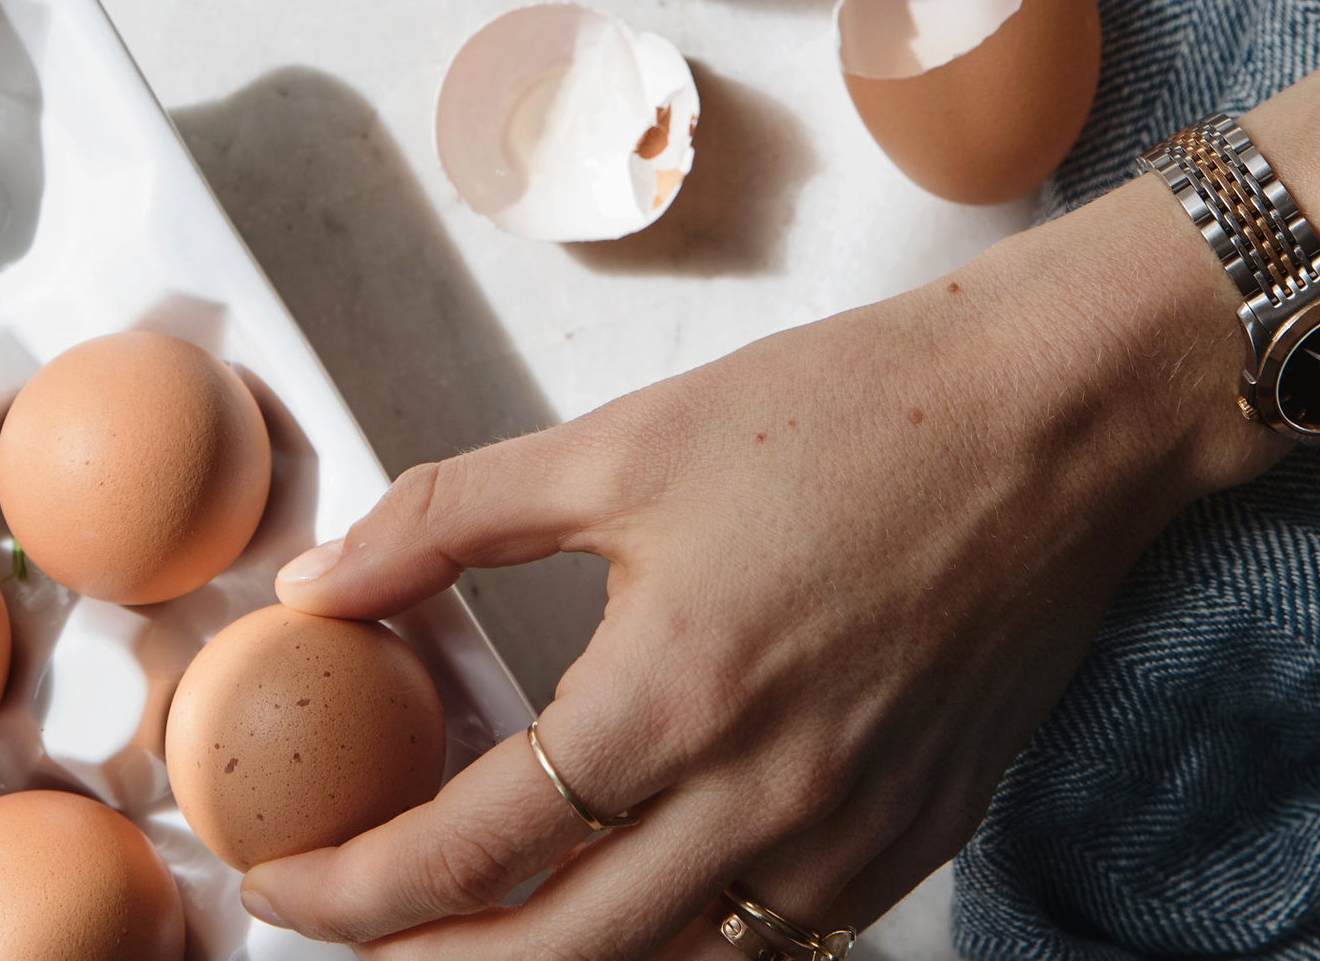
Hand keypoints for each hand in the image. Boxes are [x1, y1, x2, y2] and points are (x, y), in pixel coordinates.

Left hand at [244, 176, 1279, 959]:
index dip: (345, 888)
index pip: (464, 854)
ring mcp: (847, 845)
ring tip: (467, 921)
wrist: (1047, 421)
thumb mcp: (621, 442)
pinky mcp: (910, 842)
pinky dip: (675, 936)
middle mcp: (760, 807)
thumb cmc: (841, 411)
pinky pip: (767, 939)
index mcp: (669, 699)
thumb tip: (317, 584)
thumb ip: (448, 517)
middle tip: (342, 931)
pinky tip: (626, 877)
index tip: (272, 881)